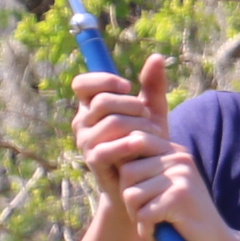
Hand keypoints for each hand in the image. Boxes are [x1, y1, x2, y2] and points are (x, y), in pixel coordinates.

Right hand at [72, 55, 175, 203]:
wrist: (145, 183)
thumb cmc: (147, 144)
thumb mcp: (152, 113)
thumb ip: (153, 86)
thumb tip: (157, 57)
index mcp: (90, 107)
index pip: (83, 83)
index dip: (104, 80)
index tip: (128, 86)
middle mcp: (82, 122)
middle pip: (102, 101)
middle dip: (132, 106)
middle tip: (147, 117)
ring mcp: (85, 142)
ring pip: (111, 122)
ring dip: (138, 126)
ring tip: (153, 135)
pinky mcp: (94, 161)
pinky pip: (109, 146)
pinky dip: (132, 143)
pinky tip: (146, 145)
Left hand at [113, 134, 226, 240]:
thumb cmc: (186, 218)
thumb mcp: (168, 185)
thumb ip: (147, 166)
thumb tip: (112, 153)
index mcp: (177, 152)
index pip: (135, 140)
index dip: (126, 166)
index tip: (139, 191)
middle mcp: (180, 159)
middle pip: (127, 171)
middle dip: (130, 199)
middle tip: (147, 215)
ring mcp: (181, 177)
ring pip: (131, 194)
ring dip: (137, 217)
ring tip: (154, 225)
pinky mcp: (179, 198)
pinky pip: (143, 214)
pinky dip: (146, 231)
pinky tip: (159, 237)